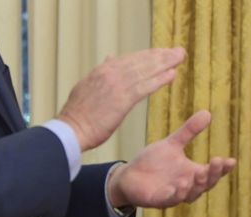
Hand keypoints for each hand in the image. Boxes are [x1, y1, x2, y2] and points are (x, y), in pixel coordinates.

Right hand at [58, 47, 185, 150]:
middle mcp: (109, 74)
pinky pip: (144, 87)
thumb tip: (110, 58)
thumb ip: (102, 73)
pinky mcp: (121, 100)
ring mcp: (115, 86)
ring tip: (179, 58)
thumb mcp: (87, 87)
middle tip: (179, 51)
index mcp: (101, 71)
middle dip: (161, 56)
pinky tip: (172, 75)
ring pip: (144, 71)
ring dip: (164, 63)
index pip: (129, 59)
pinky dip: (158, 80)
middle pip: (140, 61)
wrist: (71, 130)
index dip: (148, 55)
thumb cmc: (79, 115)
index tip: (163, 52)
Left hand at [106, 110, 235, 208]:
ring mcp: (175, 195)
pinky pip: (171, 199)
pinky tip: (180, 185)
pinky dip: (176, 194)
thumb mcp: (172, 144)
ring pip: (191, 194)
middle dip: (213, 174)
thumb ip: (189, 131)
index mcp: (194, 173)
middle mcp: (188, 186)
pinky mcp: (160, 200)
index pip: (213, 172)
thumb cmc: (153, 162)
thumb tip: (207, 112)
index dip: (222, 168)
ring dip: (197, 185)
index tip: (231, 160)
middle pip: (206, 183)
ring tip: (199, 174)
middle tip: (217, 161)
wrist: (129, 176)